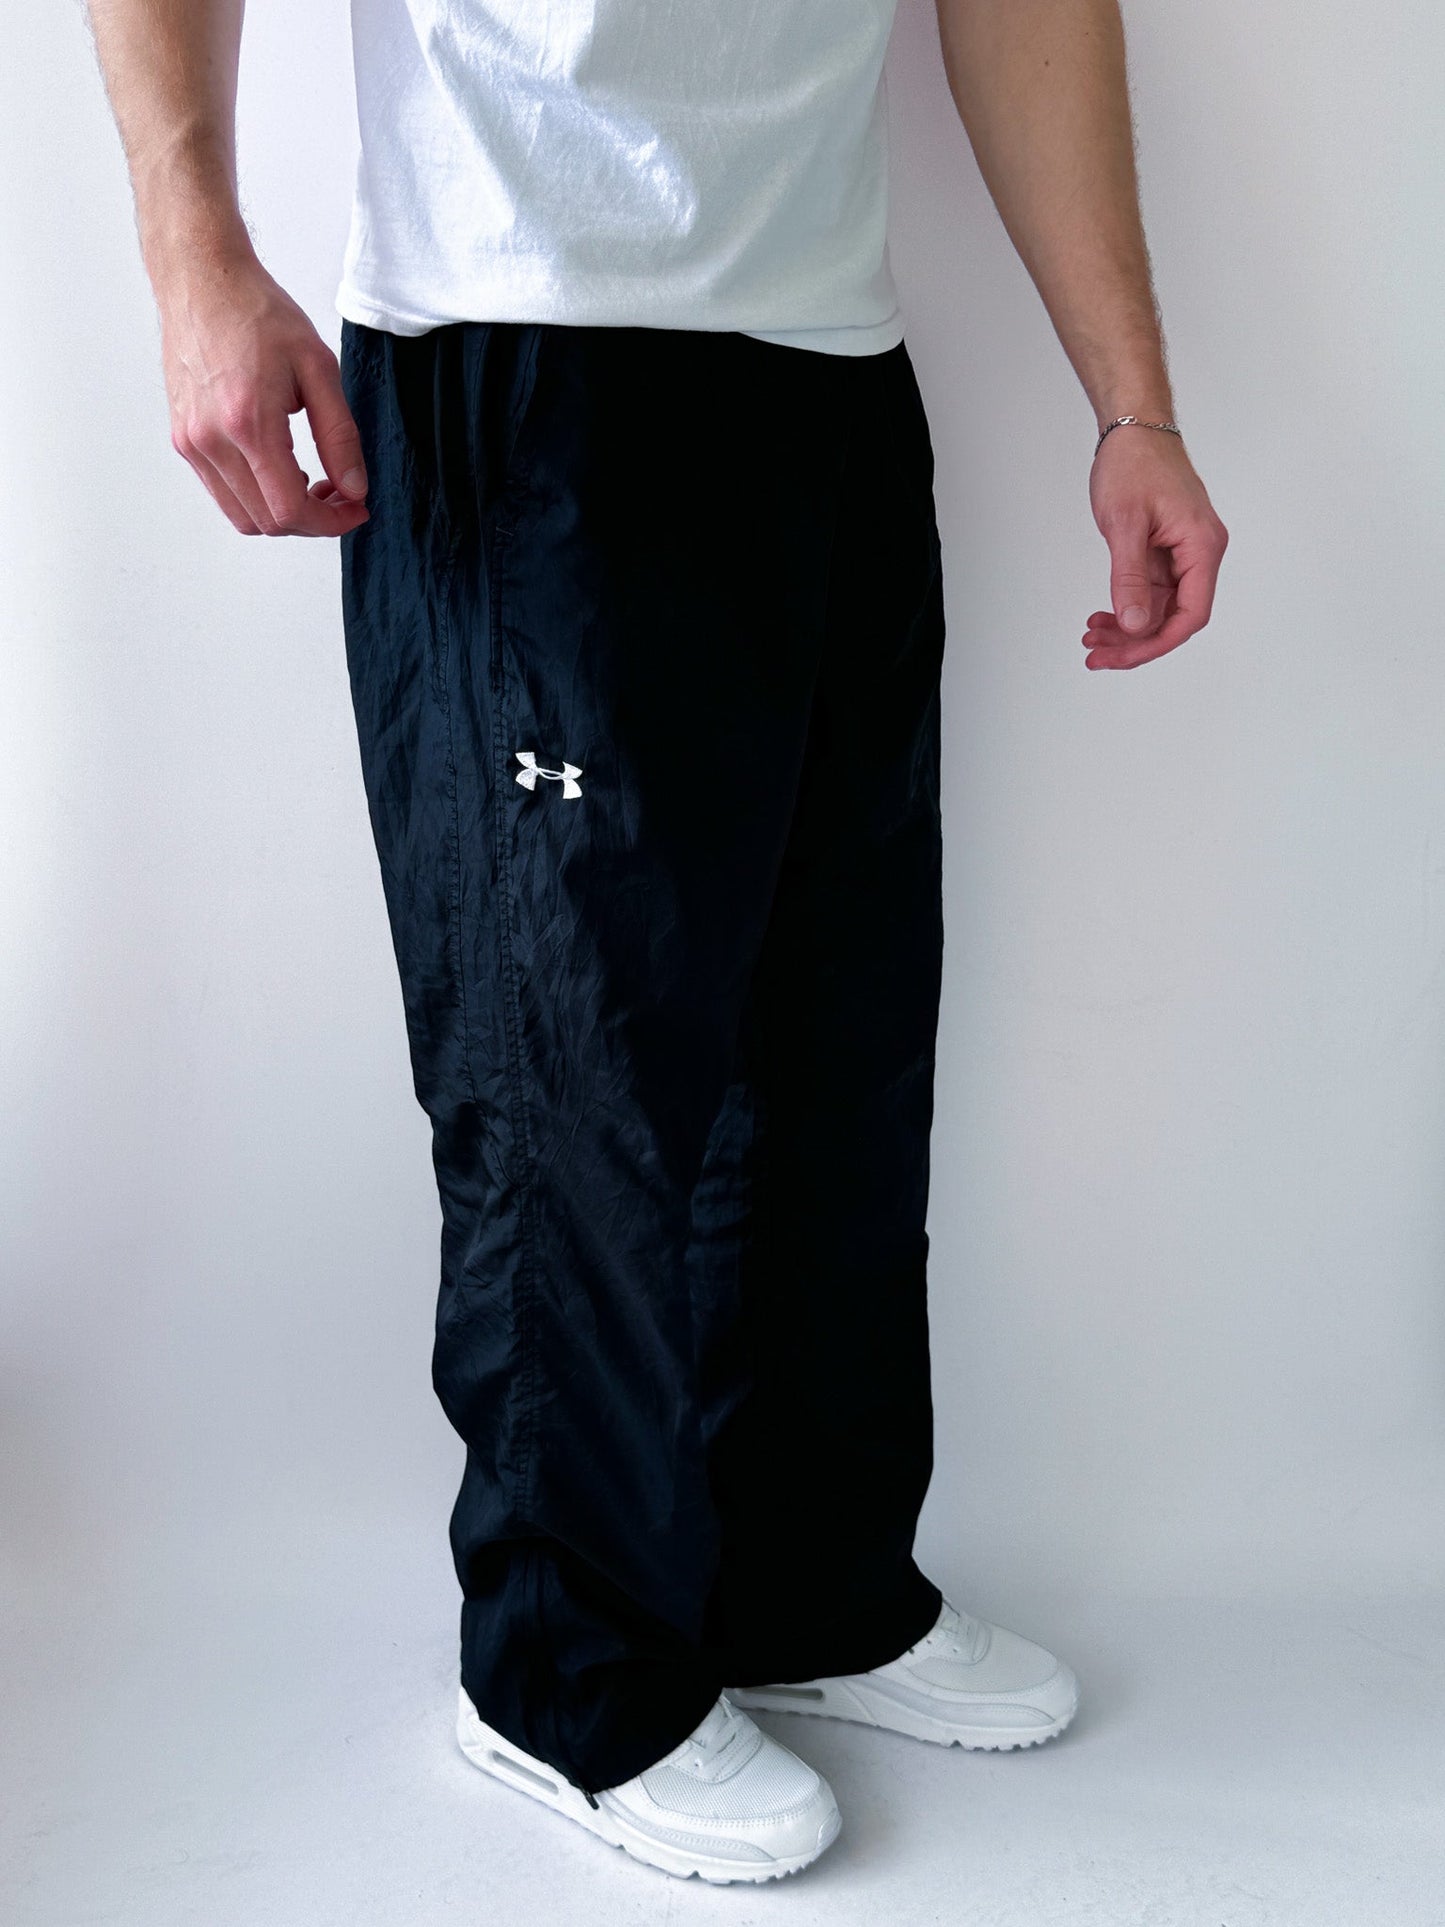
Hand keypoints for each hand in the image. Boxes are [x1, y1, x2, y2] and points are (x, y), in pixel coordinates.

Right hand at [159, 249, 369, 536]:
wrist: (203, 281)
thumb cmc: (258, 314)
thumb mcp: (318, 368)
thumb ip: (340, 436)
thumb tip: (355, 489)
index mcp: (248, 424)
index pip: (289, 510)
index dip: (330, 522)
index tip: (356, 508)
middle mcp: (211, 441)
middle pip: (267, 522)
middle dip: (312, 521)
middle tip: (342, 494)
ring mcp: (191, 443)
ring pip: (243, 516)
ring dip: (284, 514)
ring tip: (314, 483)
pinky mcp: (183, 439)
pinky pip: (223, 493)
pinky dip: (257, 497)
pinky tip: (282, 469)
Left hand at [1082, 428, 1227, 668]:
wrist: (1133, 428)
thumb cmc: (1134, 463)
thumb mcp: (1126, 524)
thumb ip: (1131, 578)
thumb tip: (1136, 624)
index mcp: (1202, 547)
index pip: (1192, 614)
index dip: (1157, 642)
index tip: (1122, 656)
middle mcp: (1199, 553)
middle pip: (1174, 617)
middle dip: (1135, 642)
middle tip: (1096, 654)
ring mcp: (1182, 554)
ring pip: (1159, 609)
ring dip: (1127, 628)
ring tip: (1092, 637)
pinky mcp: (1165, 551)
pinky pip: (1150, 592)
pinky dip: (1126, 606)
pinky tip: (1102, 616)